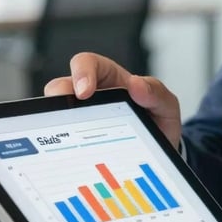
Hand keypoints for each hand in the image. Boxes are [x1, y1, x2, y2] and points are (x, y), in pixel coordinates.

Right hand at [43, 52, 181, 149]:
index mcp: (110, 79)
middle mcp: (90, 97)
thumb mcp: (166, 106)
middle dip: (59, 97)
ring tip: (68, 140)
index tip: (85, 92)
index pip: (87, 63)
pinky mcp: (77, 141)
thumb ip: (156, 92)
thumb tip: (136, 85)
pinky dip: (62, 147)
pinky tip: (73, 158)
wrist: (159, 152)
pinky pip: (61, 141)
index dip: (81, 72)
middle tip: (67, 115)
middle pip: (60, 87)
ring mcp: (81, 119)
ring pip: (55, 113)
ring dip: (57, 123)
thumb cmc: (158, 121)